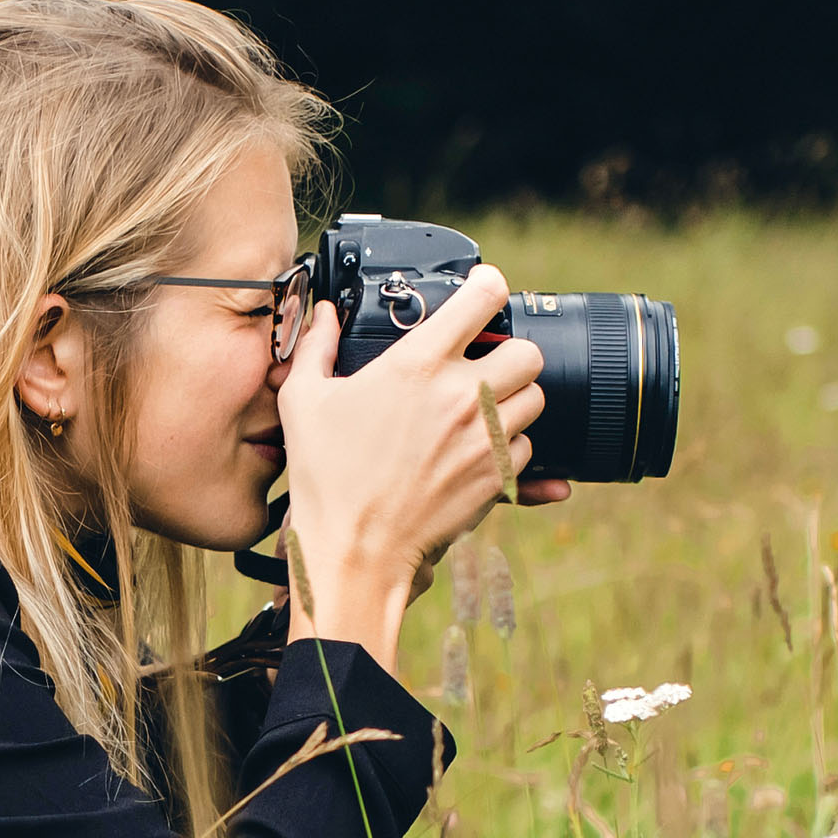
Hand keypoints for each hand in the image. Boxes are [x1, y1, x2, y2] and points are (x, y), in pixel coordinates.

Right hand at [271, 265, 552, 656]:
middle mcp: (463, 396)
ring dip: (514, 399)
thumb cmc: (324, 478)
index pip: (483, 298)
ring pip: (535, 400)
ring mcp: (485, 438)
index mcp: (418, 364)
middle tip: (485, 364)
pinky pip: (527, 449)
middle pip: (527, 351)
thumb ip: (316, 346)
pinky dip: (509, 447)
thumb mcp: (303, 401)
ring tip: (481, 410)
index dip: (489, 285)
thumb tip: (324, 314)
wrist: (354, 552)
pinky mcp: (497, 478)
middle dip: (510, 353)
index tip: (485, 289)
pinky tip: (477, 451)